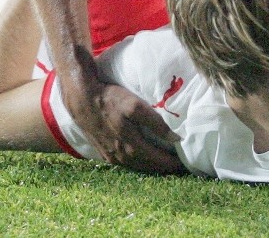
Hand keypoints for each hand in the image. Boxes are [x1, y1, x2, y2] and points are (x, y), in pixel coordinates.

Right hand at [63, 58, 183, 172]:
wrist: (82, 100)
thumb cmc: (110, 100)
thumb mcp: (135, 106)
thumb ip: (155, 122)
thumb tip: (174, 139)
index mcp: (131, 146)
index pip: (157, 160)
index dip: (172, 164)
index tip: (186, 164)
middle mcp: (121, 156)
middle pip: (147, 167)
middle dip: (163, 168)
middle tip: (178, 167)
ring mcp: (111, 156)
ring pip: (136, 167)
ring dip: (150, 168)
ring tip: (163, 165)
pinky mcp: (103, 152)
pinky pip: (125, 164)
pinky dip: (137, 164)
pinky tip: (141, 160)